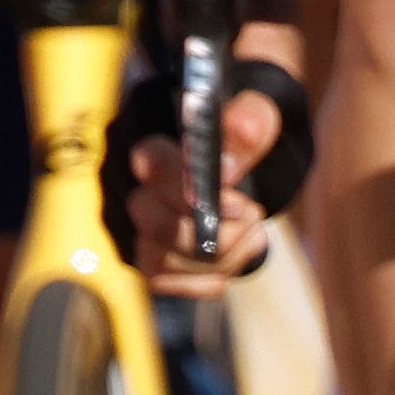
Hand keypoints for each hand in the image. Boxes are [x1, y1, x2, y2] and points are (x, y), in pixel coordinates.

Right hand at [120, 73, 291, 295]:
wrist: (244, 155)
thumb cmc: (246, 127)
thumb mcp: (259, 110)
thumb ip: (252, 117)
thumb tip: (241, 131)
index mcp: (154, 142)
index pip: (151, 163)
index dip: (190, 182)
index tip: (234, 184)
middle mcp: (135, 187)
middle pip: (153, 224)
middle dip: (211, 229)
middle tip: (251, 212)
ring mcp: (140, 229)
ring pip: (163, 261)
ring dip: (222, 254)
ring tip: (254, 227)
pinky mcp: (154, 261)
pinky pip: (174, 284)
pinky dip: (217, 274)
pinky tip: (244, 247)